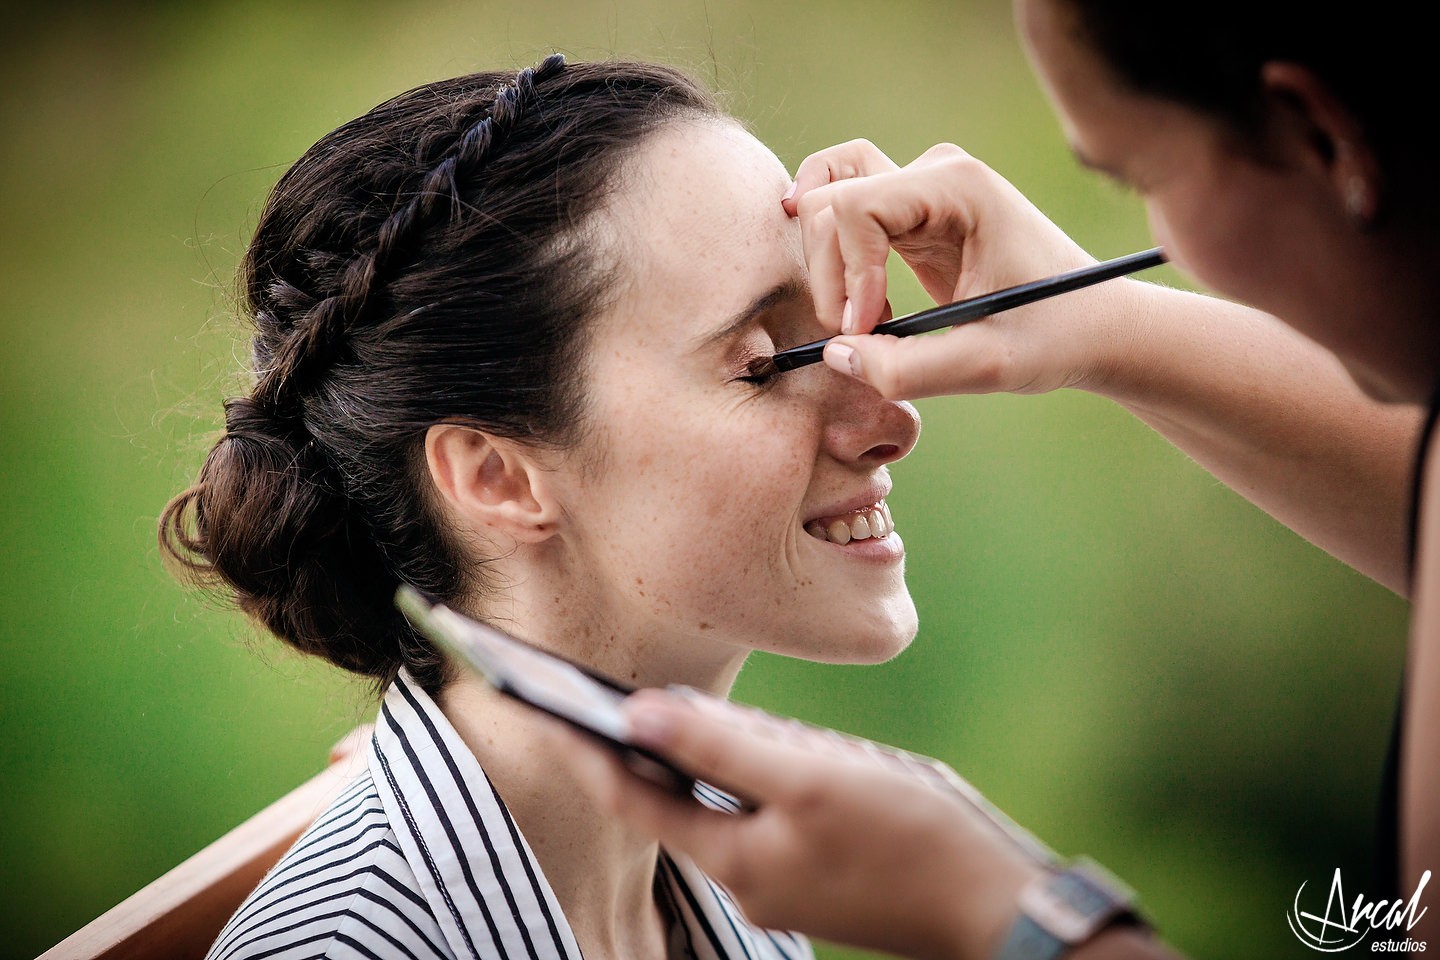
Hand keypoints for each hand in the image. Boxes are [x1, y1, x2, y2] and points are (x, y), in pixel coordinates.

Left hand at [546, 688, 1049, 959]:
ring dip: (708, 756)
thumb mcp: (809, 775)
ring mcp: (782, 882)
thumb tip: (638, 714)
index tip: (530, 700)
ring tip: (683, 707)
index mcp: (732, 856)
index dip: (577, 743)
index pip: (628, 794)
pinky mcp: (817, 874)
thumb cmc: (908, 834)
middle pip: (672, 800)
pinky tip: (780, 749)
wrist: (997, 906)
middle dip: (639, 746)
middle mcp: (745, 878)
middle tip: (591, 692)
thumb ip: (720, 746)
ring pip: (723, 804)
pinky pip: (764, 816)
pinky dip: (756, 776)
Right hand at [785, 139, 1146, 398]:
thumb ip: (908, 370)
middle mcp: (935, 172)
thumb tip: (836, 354)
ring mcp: (922, 186)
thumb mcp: (987, 365)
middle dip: (829, 273)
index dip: (846, 273)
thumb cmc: (1056, 335)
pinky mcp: (912, 211)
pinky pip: (843, 211)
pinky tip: (859, 303)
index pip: (855, 205)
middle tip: (858, 335)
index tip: (867, 330)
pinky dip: (834, 256)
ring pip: (827, 198)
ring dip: (826, 263)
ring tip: (857, 316)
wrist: (1096, 323)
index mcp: (959, 186)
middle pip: (830, 199)